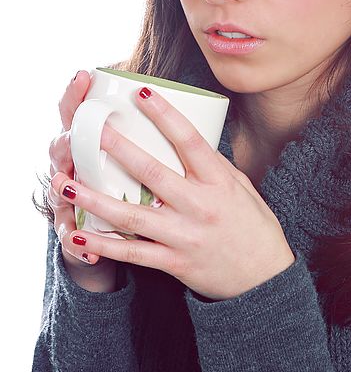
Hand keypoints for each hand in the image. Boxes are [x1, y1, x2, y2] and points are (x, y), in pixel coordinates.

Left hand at [52, 86, 294, 299]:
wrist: (264, 279)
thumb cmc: (255, 227)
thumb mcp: (242, 187)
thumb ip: (214, 166)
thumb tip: (189, 142)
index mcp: (219, 182)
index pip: (189, 141)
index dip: (165, 115)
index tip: (142, 92)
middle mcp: (200, 206)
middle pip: (153, 172)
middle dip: (119, 149)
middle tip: (90, 129)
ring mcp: (184, 235)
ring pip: (132, 215)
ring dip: (95, 198)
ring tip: (65, 182)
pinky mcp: (174, 262)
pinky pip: (132, 253)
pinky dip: (103, 244)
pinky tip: (78, 232)